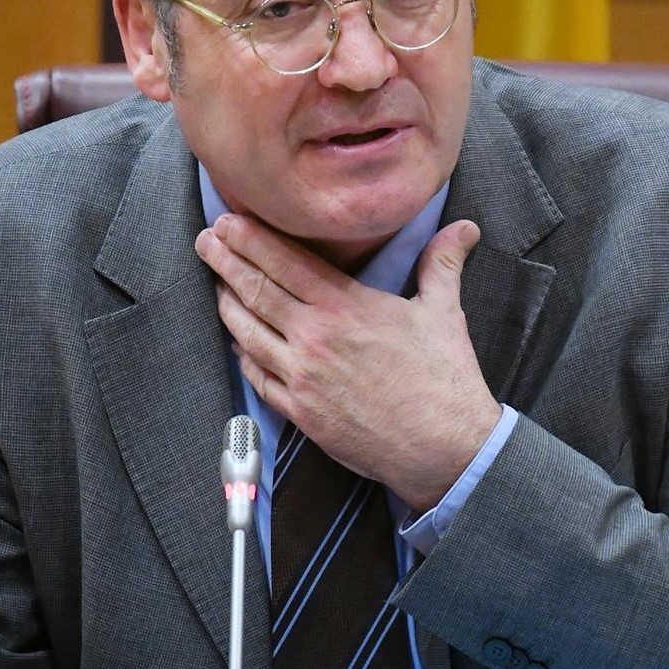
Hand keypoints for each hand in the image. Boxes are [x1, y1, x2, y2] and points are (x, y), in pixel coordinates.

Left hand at [195, 214, 501, 511]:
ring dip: (226, 304)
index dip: (250, 239)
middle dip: (225, 261)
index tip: (227, 221)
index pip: (285, 262)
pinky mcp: (300, 412)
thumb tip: (463, 228)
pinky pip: (257, 376)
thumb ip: (442, 264)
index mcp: (346, 307)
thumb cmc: (445, 379)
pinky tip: (237, 342)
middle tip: (205, 240)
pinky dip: (242, 354)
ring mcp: (302, 377)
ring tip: (214, 283)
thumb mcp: (444, 312)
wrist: (443, 448)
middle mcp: (315, 338)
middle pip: (256, 290)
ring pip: (247, 332)